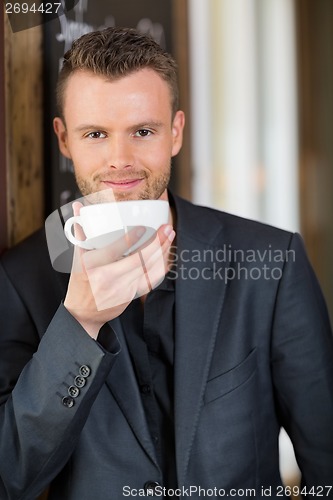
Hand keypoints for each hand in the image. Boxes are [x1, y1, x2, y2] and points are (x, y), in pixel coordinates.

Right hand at [64, 202, 174, 338]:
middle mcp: (107, 278)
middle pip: (138, 260)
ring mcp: (122, 289)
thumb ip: (80, 231)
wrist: (82, 314)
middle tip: (167, 227)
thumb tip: (79, 205)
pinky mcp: (132, 296)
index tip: (143, 228)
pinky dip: (162, 266)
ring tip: (170, 235)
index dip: (130, 240)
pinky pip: (152, 280)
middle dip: (156, 243)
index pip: (113, 251)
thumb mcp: (75, 258)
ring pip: (148, 269)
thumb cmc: (79, 282)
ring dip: (162, 251)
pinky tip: (167, 254)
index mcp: (91, 266)